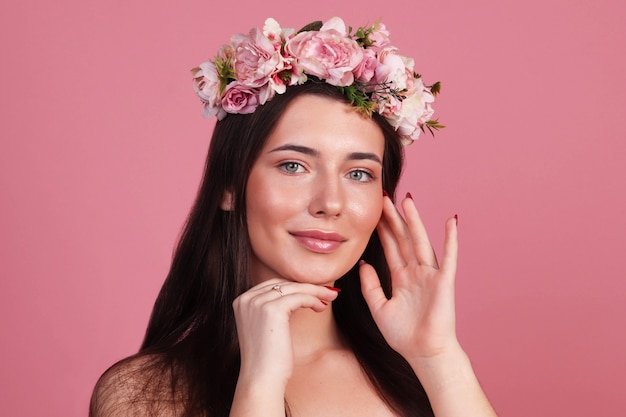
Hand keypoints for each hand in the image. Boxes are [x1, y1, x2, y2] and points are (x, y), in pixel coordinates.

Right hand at [232, 279, 338, 386]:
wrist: (261, 379)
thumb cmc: (267, 359)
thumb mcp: (265, 327)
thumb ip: (272, 309)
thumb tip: (298, 295)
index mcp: (242, 301)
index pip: (273, 285)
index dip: (295, 287)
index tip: (313, 292)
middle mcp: (246, 299)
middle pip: (283, 283)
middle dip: (307, 286)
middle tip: (327, 292)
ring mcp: (257, 303)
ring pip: (293, 288)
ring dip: (315, 291)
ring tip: (330, 297)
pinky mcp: (272, 310)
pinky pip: (299, 297)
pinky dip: (313, 299)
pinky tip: (321, 306)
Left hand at [360, 194, 458, 361]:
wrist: (424, 354)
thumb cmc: (404, 336)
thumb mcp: (379, 308)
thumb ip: (370, 286)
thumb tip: (363, 263)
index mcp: (401, 278)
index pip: (389, 248)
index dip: (382, 230)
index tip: (374, 212)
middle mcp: (416, 273)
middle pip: (402, 239)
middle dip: (393, 219)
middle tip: (385, 198)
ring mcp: (430, 275)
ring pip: (421, 242)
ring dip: (414, 221)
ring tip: (408, 201)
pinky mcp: (444, 282)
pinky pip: (448, 257)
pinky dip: (451, 239)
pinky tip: (451, 221)